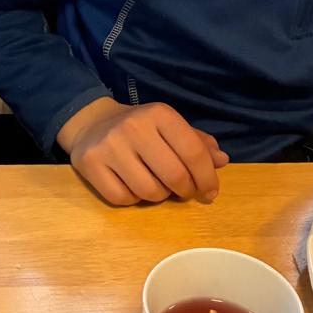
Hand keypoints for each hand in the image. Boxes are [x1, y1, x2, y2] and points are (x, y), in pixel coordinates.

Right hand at [57, 98, 228, 206]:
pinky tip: (132, 186)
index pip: (193, 152)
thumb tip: (222, 161)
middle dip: (186, 191)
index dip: (207, 178)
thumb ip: (197, 143)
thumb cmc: (139, 128)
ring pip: (149, 192)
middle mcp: (133, 127)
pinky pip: (123, 199)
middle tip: (186, 192)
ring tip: (156, 185)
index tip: (210, 192)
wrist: (91, 123)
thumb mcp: (169, 127)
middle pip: (174, 176)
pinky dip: (133, 199)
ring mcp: (109, 146)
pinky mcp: (90, 164)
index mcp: (159, 113)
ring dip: (159, 196)